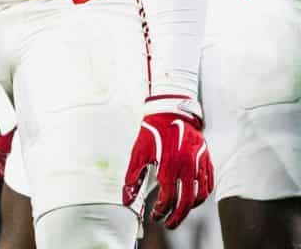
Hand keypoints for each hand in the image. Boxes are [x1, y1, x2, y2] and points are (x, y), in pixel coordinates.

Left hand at [122, 97, 212, 229]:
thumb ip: (132, 177)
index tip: (155, 215)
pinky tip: (193, 199)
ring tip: (179, 212)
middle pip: (186, 200)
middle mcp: (187, 165)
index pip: (168, 195)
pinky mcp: (207, 160)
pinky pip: (209, 184)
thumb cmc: (154, 131)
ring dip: (190, 208)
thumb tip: (127, 198)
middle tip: (168, 223)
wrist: (171, 111)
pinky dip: (202, 196)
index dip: (161, 209)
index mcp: (169, 163)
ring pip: (200, 195)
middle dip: (176, 216)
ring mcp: (199, 163)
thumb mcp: (138, 152)